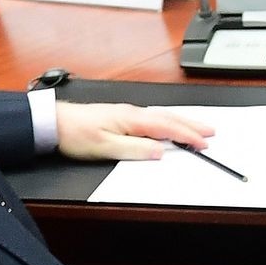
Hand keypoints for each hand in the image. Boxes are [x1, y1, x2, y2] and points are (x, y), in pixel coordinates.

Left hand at [55, 102, 213, 161]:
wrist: (55, 123)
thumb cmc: (76, 134)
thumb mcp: (105, 147)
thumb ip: (134, 149)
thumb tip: (159, 151)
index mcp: (132, 119)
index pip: (167, 127)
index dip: (187, 136)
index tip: (203, 144)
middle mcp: (132, 113)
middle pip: (168, 118)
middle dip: (191, 125)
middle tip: (210, 132)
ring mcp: (126, 113)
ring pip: (161, 116)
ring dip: (181, 122)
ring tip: (196, 128)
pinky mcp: (119, 116)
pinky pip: (151, 117)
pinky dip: (166, 121)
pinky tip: (167, 125)